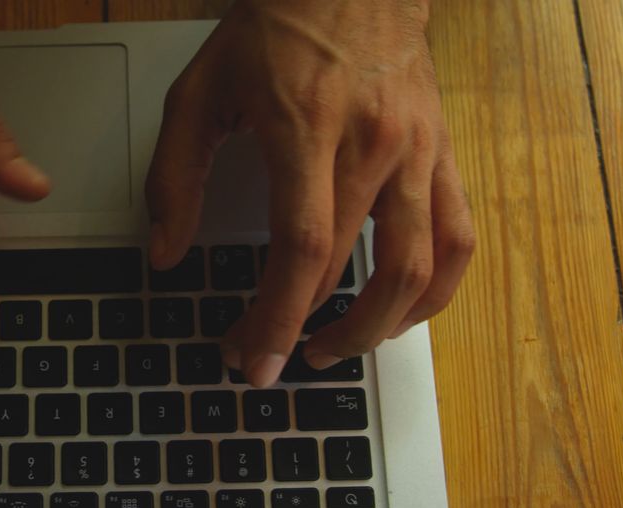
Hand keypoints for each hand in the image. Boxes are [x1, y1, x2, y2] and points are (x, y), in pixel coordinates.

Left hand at [146, 0, 474, 386]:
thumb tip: (165, 252)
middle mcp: (374, 144)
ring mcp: (418, 152)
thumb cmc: (276, 28)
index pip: (301, 246)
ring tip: (330, 349)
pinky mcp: (443, 155)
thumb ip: (175, 176)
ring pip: (418, 269)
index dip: (276, 316)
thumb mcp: (199, 91)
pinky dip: (433, 292)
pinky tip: (397, 316)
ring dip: (373, 328)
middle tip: (263, 352)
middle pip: (347, 268)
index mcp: (307, 127)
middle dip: (300, 329)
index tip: (252, 360)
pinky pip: (458, 239)